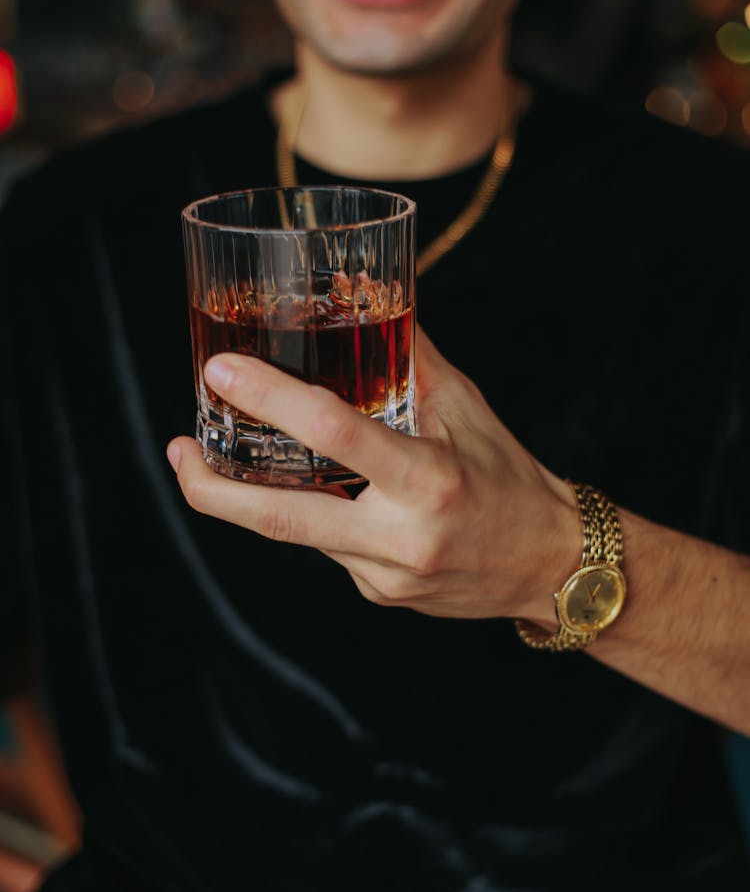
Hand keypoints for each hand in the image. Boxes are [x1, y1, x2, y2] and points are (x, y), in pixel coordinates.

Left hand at [167, 326, 577, 623]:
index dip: (270, 399)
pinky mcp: (376, 595)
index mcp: (428, 481)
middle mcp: (401, 538)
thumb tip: (367, 296)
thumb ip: (411, 355)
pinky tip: (335, 497)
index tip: (219, 373)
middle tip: (175, 449)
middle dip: (211, 489)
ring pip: (301, 529)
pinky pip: (328, 547)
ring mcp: (383, 577)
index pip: (335, 434)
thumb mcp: (467, 408)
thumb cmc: (510, 477)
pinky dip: (317, 514)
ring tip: (223, 457)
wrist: (551, 566)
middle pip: (279, 519)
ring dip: (261, 492)